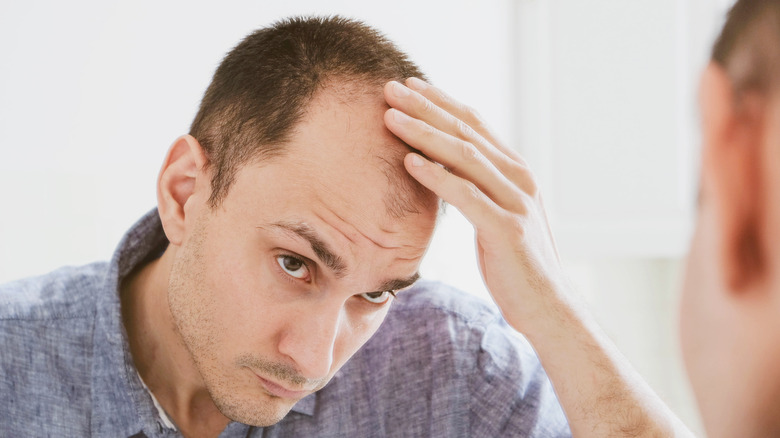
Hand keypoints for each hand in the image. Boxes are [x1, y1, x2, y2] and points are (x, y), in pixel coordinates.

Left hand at [383, 78, 571, 334]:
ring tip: (390, 118)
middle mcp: (519, 178)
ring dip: (423, 133)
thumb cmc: (516, 263)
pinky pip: (466, 195)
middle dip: (425, 107)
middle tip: (390, 88)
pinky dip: (437, 176)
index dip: (440, 102)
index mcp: (516, 171)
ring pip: (464, 156)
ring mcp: (516, 202)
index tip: (409, 85)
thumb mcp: (499, 215)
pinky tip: (410, 162)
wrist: (548, 306)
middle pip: (466, 131)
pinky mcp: (507, 229)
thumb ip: (480, 187)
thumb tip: (447, 168)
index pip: (475, 124)